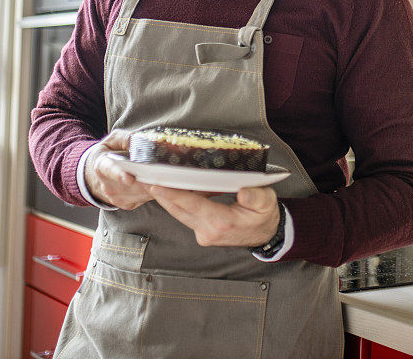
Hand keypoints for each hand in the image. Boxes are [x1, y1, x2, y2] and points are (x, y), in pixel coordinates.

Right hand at [84, 130, 156, 209]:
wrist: (97, 175)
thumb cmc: (108, 154)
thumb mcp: (113, 141)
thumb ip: (126, 138)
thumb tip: (142, 140)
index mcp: (102, 166)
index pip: (110, 171)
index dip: (120, 175)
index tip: (130, 179)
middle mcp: (107, 185)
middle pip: (132, 186)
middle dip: (147, 180)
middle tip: (164, 175)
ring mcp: (116, 197)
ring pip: (140, 193)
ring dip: (154, 186)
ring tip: (166, 177)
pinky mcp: (126, 204)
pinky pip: (144, 199)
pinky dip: (154, 192)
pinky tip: (160, 183)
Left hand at [150, 184, 280, 247]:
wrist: (265, 235)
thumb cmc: (264, 215)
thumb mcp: (267, 203)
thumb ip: (256, 197)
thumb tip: (244, 193)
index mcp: (222, 222)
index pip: (193, 205)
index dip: (174, 195)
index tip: (157, 186)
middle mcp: (208, 230)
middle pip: (179, 210)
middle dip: (161, 195)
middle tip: (145, 178)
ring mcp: (204, 233)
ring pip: (179, 214)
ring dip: (166, 199)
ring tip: (151, 180)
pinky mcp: (202, 231)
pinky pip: (185, 215)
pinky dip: (176, 202)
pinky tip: (169, 188)